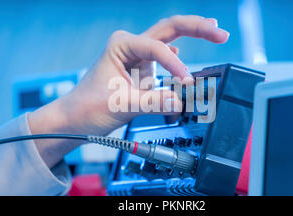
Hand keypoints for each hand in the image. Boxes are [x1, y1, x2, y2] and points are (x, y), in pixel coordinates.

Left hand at [28, 15, 228, 166]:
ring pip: (169, 38)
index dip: (175, 65)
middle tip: (220, 32)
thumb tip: (180, 101)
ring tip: (215, 31)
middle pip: (169, 28)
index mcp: (122, 45)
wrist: (73, 119)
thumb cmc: (87, 108)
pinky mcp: (142, 69)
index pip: (158, 48)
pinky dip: (181, 53)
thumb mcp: (122, 106)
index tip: (187, 82)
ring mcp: (137, 56)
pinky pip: (166, 56)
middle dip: (196, 27)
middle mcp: (131, 45)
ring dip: (193, 33)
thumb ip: (153, 103)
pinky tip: (192, 46)